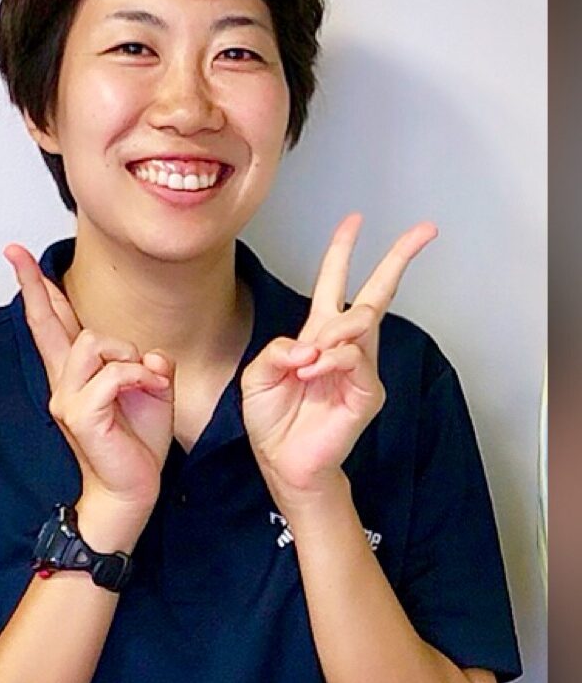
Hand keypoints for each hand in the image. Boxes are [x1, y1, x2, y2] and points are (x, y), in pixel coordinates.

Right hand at [5, 244, 173, 525]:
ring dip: (128, 356)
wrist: (131, 492)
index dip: (34, 288)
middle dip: (33, 284)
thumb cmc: (136, 446)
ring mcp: (67, 397)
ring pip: (95, 342)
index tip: (17, 256)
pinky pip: (113, 374)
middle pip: (51, 322)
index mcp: (76, 374)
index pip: (52, 323)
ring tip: (143, 380)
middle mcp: (63, 382)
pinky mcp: (80, 413)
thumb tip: (147, 356)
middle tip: (15, 252)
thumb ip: (145, 366)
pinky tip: (149, 392)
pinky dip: (138, 379)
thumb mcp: (149, 393)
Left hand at [241, 214, 435, 506]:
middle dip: (398, 258)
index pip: (336, 284)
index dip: (343, 251)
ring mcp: (360, 368)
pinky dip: (330, 360)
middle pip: (376, 293)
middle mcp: (343, 346)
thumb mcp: (258, 374)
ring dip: (329, 335)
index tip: (355, 221)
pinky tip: (313, 372)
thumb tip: (310, 343)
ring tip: (305, 363)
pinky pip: (354, 359)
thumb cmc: (272, 419)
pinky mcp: (368, 392)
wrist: (283, 461)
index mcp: (316, 335)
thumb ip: (279, 349)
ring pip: (359, 323)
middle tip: (423, 231)